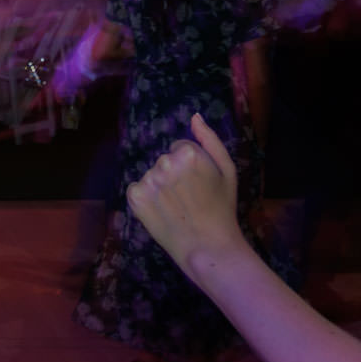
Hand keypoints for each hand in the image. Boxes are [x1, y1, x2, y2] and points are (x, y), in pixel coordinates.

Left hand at [126, 114, 246, 284]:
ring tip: (177, 207)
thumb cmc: (222, 208)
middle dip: (175, 174)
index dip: (191, 165)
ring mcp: (147, 180)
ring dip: (160, 186)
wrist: (207, 246)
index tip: (200, 184)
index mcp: (188, 152)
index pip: (180, 147)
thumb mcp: (227, 170)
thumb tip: (195, 116)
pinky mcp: (134, 197)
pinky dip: (146, 199)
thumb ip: (210, 139)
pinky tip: (161, 211)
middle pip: (165, 160)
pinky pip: (137, 189)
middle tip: (189, 197)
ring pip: (151, 175)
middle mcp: (164, 163)